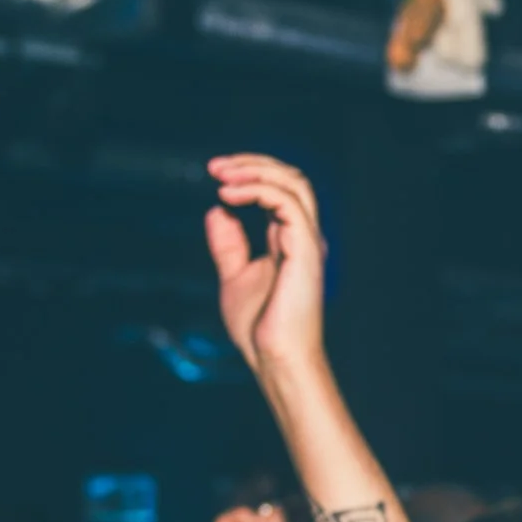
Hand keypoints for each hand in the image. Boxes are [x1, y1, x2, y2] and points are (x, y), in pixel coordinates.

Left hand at [205, 154, 328, 382]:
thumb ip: (228, 245)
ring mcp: (307, 241)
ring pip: (293, 183)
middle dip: (252, 163)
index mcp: (290, 240)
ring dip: (254, 171)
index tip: (214, 174)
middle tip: (215, 166)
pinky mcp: (305, 250)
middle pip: (291, 177)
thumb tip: (218, 210)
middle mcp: (303, 236)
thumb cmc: (260, 329)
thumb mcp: (234, 277)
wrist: (275, 358)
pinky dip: (258, 190)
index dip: (250, 173)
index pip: (280, 189)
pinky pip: (288, 203)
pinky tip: (229, 196)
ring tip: (220, 176)